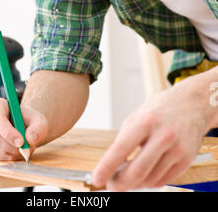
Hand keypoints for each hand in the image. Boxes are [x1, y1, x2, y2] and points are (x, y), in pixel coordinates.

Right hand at [0, 97, 47, 159]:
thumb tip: (31, 138)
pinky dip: (8, 156)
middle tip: (26, 147)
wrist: (25, 127)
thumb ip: (38, 128)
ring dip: (12, 151)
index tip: (21, 141)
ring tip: (23, 146)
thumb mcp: (38, 120)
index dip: (8, 132)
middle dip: (11, 145)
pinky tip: (15, 150)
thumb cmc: (29, 120)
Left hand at [92, 75, 211, 190]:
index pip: (122, 148)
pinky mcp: (187, 159)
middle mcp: (164, 135)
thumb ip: (125, 137)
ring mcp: (178, 149)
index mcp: (147, 120)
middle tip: (111, 185)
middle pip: (138, 171)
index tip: (97, 178)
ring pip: (150, 179)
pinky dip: (150, 181)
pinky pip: (164, 180)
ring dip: (135, 183)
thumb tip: (113, 165)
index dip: (107, 166)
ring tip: (128, 175)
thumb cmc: (160, 109)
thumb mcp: (138, 115)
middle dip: (120, 183)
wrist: (192, 104)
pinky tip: (144, 174)